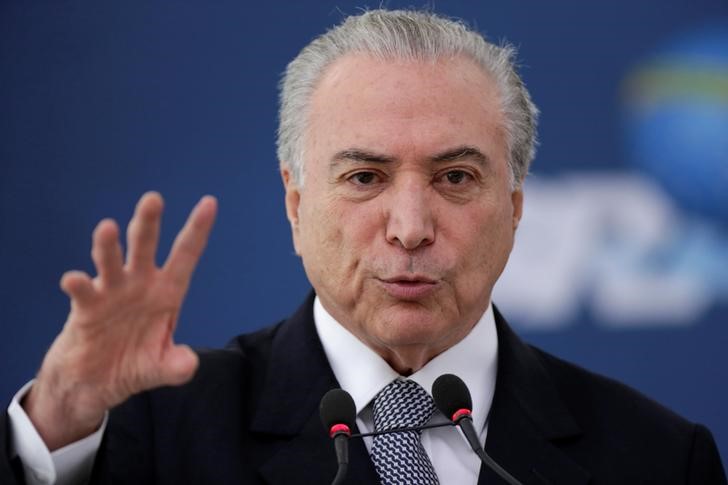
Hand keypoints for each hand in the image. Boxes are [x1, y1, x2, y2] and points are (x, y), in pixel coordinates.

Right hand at [22, 192, 216, 449]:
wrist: (96, 382)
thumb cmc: (134, 364)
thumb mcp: (161, 367)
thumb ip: (177, 366)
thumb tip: (188, 363)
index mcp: (167, 291)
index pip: (186, 255)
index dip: (197, 230)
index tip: (209, 203)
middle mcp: (140, 284)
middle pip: (146, 247)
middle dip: (149, 223)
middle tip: (153, 199)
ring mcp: (113, 292)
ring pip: (111, 262)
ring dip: (108, 246)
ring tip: (107, 228)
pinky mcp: (86, 307)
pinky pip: (82, 292)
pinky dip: (78, 285)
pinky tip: (74, 280)